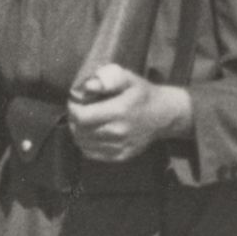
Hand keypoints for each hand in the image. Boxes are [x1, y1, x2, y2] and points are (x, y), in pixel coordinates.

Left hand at [66, 63, 189, 161]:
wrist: (163, 116)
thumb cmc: (142, 94)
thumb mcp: (129, 79)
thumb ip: (108, 78)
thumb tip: (88, 85)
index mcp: (120, 111)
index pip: (82, 116)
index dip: (73, 108)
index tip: (75, 101)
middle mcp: (118, 132)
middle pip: (80, 131)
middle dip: (74, 120)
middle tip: (78, 110)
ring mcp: (119, 147)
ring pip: (83, 143)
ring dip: (78, 132)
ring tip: (85, 121)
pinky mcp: (120, 156)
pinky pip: (91, 154)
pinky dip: (86, 143)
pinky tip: (92, 133)